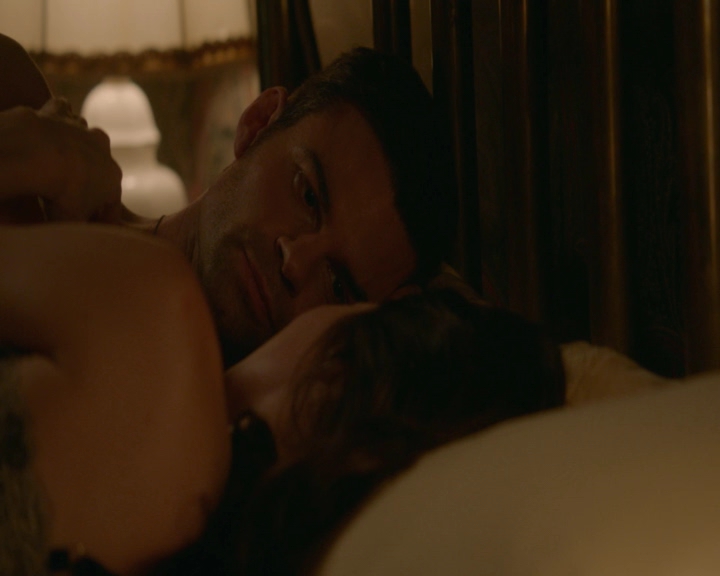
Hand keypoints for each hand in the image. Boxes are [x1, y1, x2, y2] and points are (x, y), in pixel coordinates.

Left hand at [0, 100, 122, 222]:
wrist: (38, 154)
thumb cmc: (60, 193)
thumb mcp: (73, 222)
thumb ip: (78, 229)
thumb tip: (76, 240)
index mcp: (113, 179)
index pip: (111, 205)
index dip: (102, 221)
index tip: (92, 231)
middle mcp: (103, 151)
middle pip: (100, 169)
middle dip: (92, 182)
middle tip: (74, 197)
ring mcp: (81, 129)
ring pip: (85, 135)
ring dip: (77, 146)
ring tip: (61, 159)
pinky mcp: (58, 114)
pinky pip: (63, 109)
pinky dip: (60, 114)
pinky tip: (50, 122)